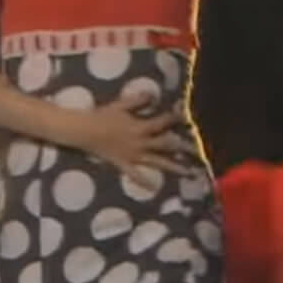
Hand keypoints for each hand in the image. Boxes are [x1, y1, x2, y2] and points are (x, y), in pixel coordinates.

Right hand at [64, 94, 194, 188]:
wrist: (86, 131)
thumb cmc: (103, 116)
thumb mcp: (121, 105)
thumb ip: (138, 100)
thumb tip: (153, 93)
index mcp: (141, 127)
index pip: (163, 122)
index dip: (175, 118)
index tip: (186, 116)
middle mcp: (141, 143)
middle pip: (166, 145)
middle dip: (182, 147)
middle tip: (197, 150)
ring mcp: (134, 156)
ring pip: (157, 162)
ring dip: (173, 167)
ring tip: (189, 172)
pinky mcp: (124, 164)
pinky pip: (135, 175)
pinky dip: (144, 181)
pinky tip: (153, 188)